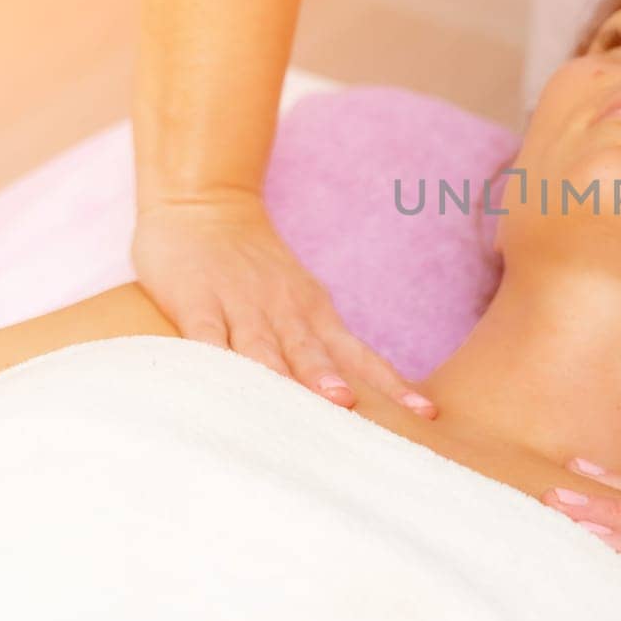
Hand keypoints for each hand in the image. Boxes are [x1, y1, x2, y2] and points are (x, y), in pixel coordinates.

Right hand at [132, 192, 435, 417]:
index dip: (390, 385)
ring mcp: (240, 305)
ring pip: (262, 345)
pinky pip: (205, 332)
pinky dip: (213, 355)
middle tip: (351, 408)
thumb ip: (322, 348)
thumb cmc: (256, 268)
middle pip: (312, 352)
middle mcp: (284, 311)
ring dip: (280, 371)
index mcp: (315, 315)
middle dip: (330, 381)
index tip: (424, 415)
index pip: (360, 357)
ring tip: (287, 397)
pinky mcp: (196, 301)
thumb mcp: (300, 301)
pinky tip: (217, 379)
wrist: (204, 205)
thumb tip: (358, 403)